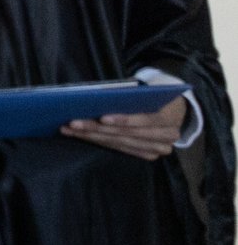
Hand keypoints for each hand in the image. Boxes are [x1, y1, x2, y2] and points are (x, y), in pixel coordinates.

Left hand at [64, 95, 189, 160]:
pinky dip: (98, 141)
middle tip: (74, 123)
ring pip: (120, 143)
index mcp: (170, 116)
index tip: (102, 117)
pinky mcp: (148, 154)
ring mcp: (158, 149)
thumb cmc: (155, 95)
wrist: (174, 109)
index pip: (147, 120)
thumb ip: (132, 95)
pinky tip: (80, 135)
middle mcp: (167, 137)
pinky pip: (119, 149)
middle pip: (128, 134)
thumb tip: (101, 96)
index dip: (124, 120)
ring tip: (71, 129)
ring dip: (92, 136)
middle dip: (98, 129)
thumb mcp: (149, 90)